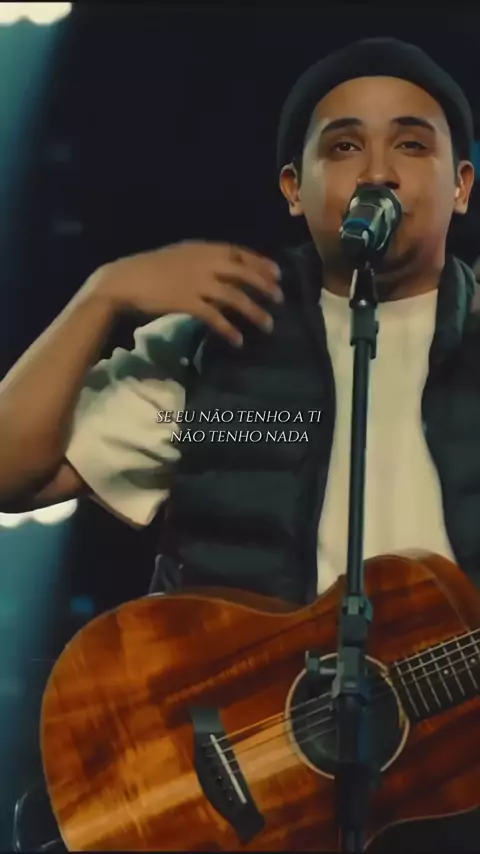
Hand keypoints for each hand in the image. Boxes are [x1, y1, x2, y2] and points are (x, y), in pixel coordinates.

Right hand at [92, 240, 282, 346]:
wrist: (124, 281)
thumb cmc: (150, 270)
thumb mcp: (180, 257)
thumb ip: (202, 263)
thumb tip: (224, 275)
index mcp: (202, 249)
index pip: (240, 253)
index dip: (261, 263)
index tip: (277, 273)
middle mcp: (204, 263)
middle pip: (243, 273)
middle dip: (265, 286)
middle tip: (279, 299)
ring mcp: (196, 282)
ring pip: (235, 297)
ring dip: (254, 312)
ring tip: (268, 325)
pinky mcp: (187, 302)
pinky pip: (215, 317)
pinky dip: (228, 329)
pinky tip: (238, 340)